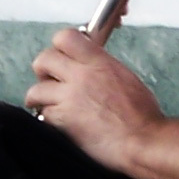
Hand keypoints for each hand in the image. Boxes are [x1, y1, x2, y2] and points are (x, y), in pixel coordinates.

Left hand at [25, 26, 162, 169]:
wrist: (142, 141)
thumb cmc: (142, 116)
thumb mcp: (125, 78)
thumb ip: (102, 68)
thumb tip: (89, 68)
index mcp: (99, 62)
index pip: (65, 37)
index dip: (59, 47)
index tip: (62, 57)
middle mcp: (81, 76)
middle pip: (44, 59)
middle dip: (44, 71)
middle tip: (50, 81)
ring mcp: (70, 98)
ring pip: (36, 90)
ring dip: (40, 98)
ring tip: (50, 105)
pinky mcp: (63, 121)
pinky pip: (42, 114)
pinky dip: (47, 119)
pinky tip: (58, 123)